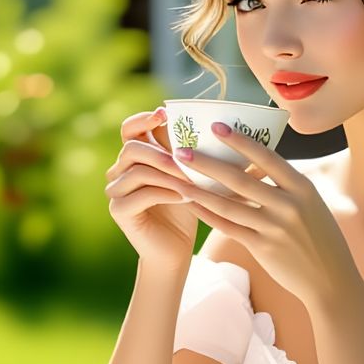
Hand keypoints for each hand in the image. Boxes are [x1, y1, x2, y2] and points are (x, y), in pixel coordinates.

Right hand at [105, 105, 200, 267]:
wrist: (176, 249)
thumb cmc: (189, 209)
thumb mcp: (197, 176)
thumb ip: (206, 154)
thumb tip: (247, 137)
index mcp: (136, 157)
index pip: (131, 128)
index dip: (144, 119)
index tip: (164, 114)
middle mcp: (120, 170)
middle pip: (132, 147)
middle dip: (162, 152)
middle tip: (187, 159)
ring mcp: (116, 190)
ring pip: (137, 170)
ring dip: (168, 174)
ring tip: (192, 181)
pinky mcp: (118, 210)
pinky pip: (141, 194)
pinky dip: (166, 193)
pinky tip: (186, 197)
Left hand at [173, 123, 360, 303]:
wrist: (331, 279)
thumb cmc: (319, 237)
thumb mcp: (311, 204)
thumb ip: (286, 186)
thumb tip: (255, 163)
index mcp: (303, 187)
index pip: (267, 157)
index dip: (240, 141)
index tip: (217, 126)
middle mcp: (289, 205)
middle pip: (240, 179)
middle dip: (207, 163)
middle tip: (181, 151)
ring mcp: (274, 228)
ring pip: (228, 205)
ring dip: (199, 191)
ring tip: (177, 179)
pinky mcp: (262, 248)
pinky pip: (228, 227)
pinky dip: (207, 215)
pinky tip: (191, 205)